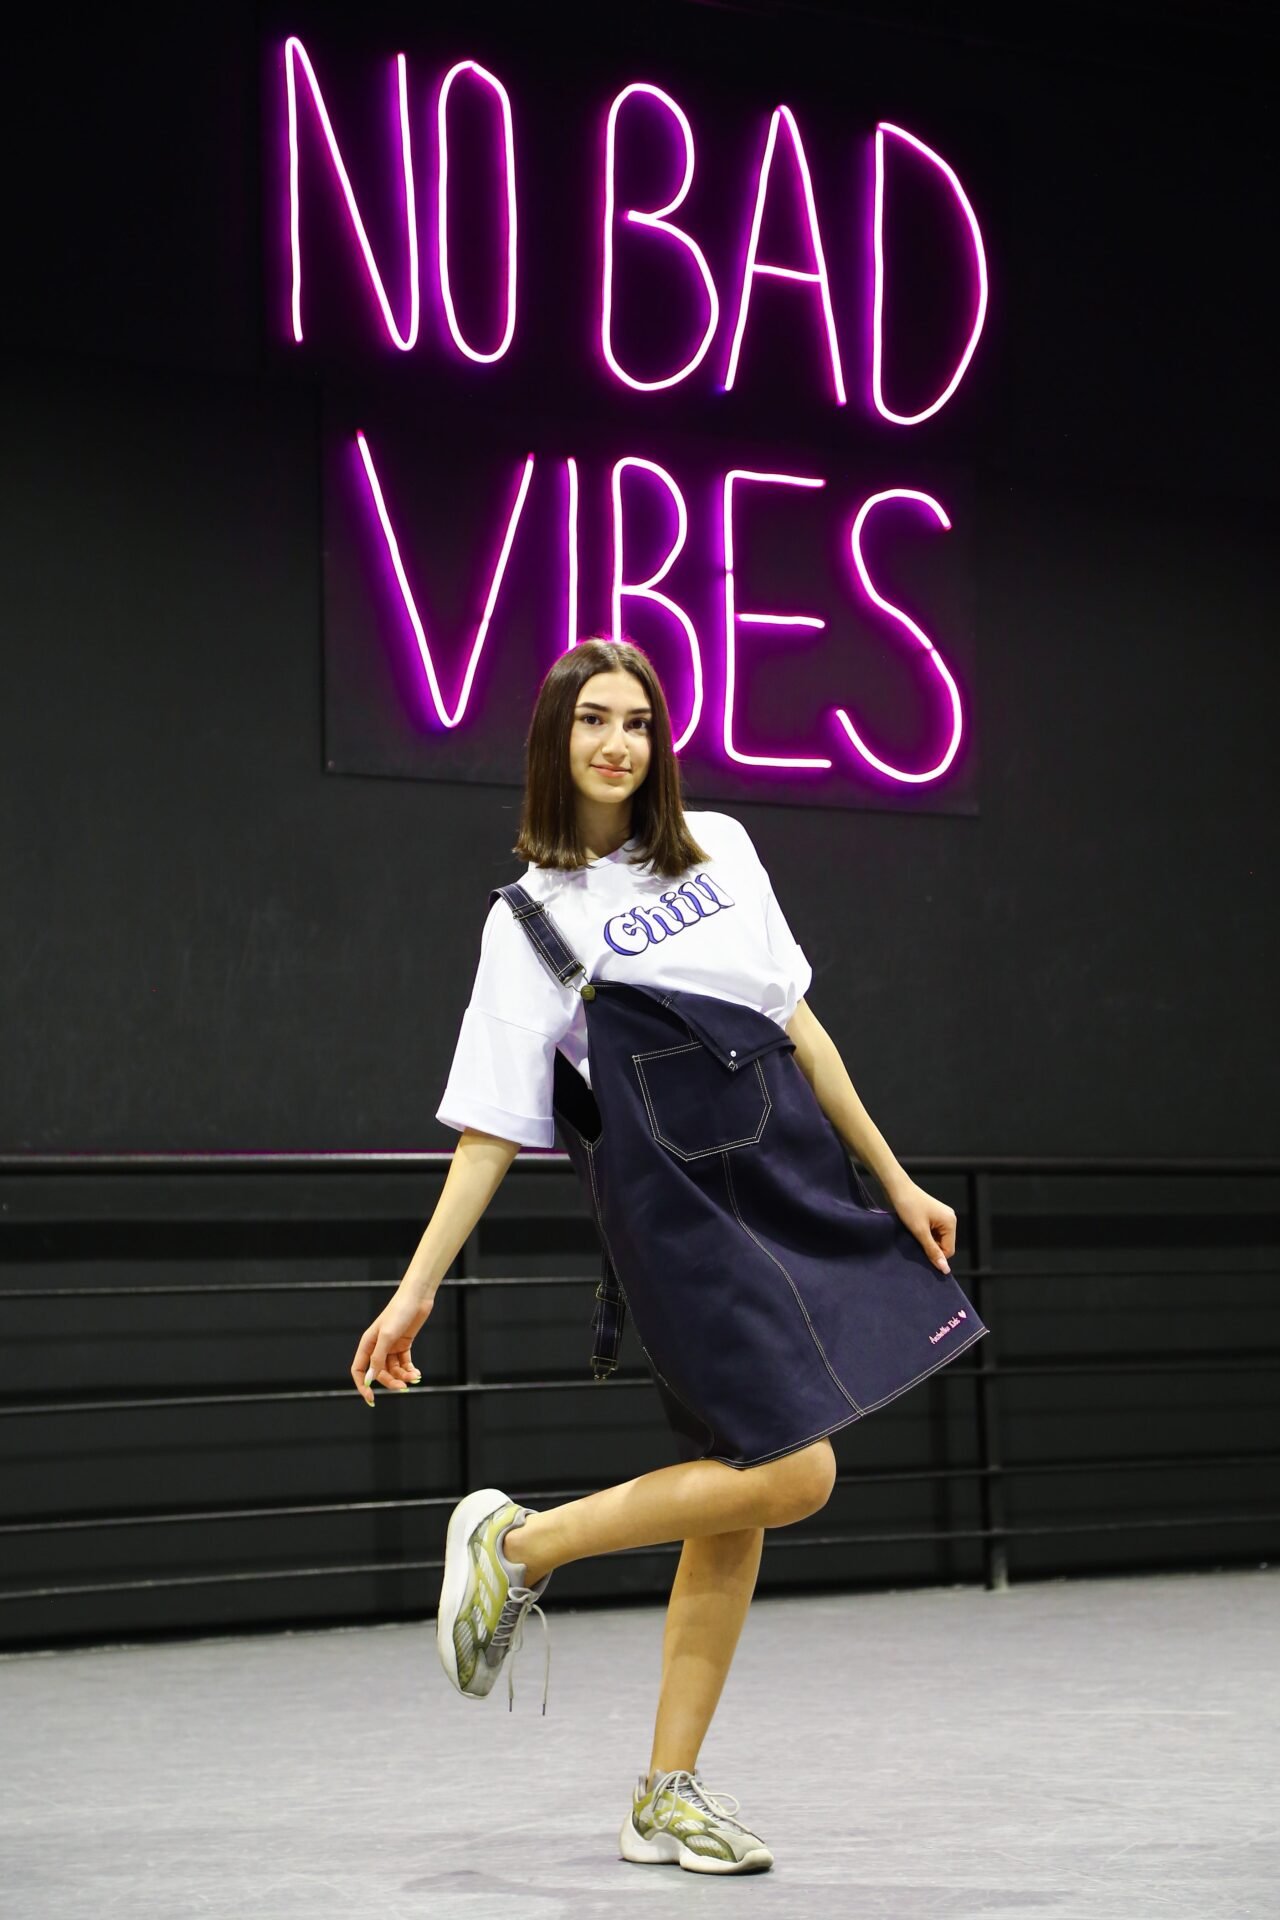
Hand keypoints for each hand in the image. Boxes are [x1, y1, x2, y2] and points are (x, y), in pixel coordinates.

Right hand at [351, 1277, 436, 1406]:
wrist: (417, 1298)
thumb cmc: (399, 1312)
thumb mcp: (387, 1335)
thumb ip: (378, 1357)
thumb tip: (370, 1377)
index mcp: (367, 1344)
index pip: (359, 1370)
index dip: (363, 1385)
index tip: (371, 1398)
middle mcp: (377, 1346)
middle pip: (379, 1373)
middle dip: (390, 1382)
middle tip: (403, 1387)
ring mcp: (391, 1346)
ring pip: (393, 1370)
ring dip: (403, 1376)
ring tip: (415, 1377)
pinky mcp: (404, 1344)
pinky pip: (404, 1363)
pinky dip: (409, 1370)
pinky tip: (417, 1373)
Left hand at [883, 1177, 955, 1274]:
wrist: (897, 1188)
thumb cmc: (908, 1207)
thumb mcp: (920, 1232)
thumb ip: (933, 1251)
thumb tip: (945, 1269)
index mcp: (951, 1222)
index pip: (949, 1250)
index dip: (935, 1255)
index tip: (920, 1253)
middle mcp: (950, 1218)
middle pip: (944, 1245)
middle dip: (931, 1247)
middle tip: (915, 1242)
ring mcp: (942, 1216)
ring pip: (937, 1239)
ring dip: (926, 1241)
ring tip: (914, 1234)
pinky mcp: (934, 1215)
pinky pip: (933, 1232)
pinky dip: (924, 1235)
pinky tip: (914, 1230)